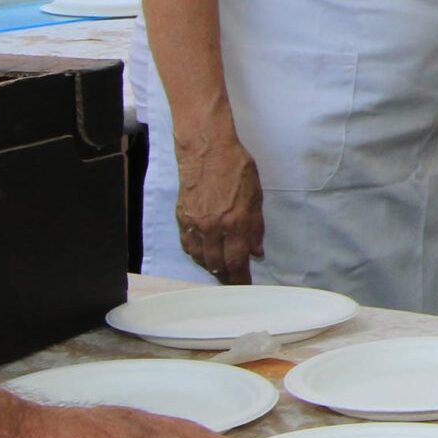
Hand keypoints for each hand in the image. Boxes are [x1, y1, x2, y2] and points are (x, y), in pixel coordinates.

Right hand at [174, 131, 263, 283]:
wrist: (207, 149)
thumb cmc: (236, 168)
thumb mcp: (256, 196)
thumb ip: (256, 227)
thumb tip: (256, 252)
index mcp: (236, 222)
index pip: (238, 261)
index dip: (241, 278)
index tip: (245, 287)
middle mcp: (213, 227)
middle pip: (217, 264)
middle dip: (226, 277)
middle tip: (233, 282)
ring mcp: (195, 223)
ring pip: (201, 257)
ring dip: (211, 267)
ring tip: (220, 270)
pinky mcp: (182, 216)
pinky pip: (188, 245)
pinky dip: (196, 254)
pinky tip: (203, 255)